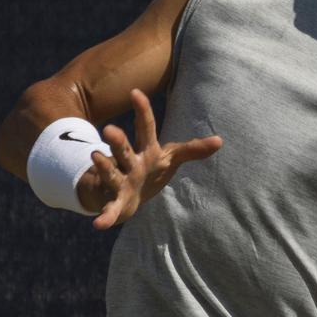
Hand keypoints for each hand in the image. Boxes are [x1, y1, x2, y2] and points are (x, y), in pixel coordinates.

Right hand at [76, 88, 221, 229]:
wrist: (127, 194)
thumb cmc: (150, 169)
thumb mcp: (171, 157)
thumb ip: (193, 149)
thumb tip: (220, 140)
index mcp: (145, 150)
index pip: (145, 128)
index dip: (142, 111)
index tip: (135, 92)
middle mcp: (129, 162)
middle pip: (123, 149)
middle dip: (117, 141)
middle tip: (110, 129)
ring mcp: (120, 181)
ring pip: (111, 173)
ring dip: (104, 167)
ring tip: (95, 156)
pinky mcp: (116, 202)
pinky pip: (111, 209)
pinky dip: (106, 216)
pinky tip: (100, 225)